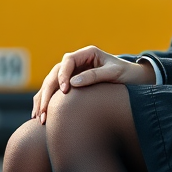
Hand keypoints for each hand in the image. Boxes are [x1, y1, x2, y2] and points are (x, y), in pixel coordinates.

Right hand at [31, 46, 153, 122]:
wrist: (133, 79)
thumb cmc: (126, 74)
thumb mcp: (113, 73)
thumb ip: (94, 76)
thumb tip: (72, 84)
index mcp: (87, 54)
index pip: (68, 61)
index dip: (63, 75)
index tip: (65, 90)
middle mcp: (76, 62)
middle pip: (54, 74)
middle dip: (48, 92)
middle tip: (45, 110)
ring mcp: (71, 74)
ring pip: (50, 84)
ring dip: (43, 100)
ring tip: (39, 117)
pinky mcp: (70, 85)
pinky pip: (53, 93)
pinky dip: (45, 103)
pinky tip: (38, 116)